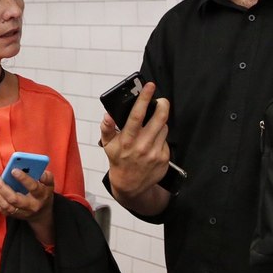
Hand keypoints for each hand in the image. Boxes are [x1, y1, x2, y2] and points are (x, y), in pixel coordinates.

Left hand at [0, 169, 55, 245]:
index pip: (33, 187)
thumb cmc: (43, 193)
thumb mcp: (49, 184)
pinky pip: (0, 209)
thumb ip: (47, 177)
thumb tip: (40, 172)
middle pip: (14, 199)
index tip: (13, 170)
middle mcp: (31, 206)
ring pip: (5, 205)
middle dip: (2, 186)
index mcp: (41, 196)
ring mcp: (21, 212)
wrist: (41, 213)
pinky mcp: (13, 215)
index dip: (24, 179)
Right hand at [101, 81, 170, 199]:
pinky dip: (160, 138)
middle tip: (161, 100)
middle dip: (162, 105)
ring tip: (152, 126)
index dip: (144, 99)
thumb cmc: (119, 162)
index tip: (149, 86)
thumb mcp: (108, 145)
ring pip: (164, 128)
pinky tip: (153, 142)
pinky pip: (166, 141)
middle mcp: (143, 146)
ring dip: (160, 123)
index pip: (137, 115)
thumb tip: (107, 115)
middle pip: (159, 119)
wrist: (131, 186)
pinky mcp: (164, 159)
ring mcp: (155, 153)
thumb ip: (107, 128)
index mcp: (127, 140)